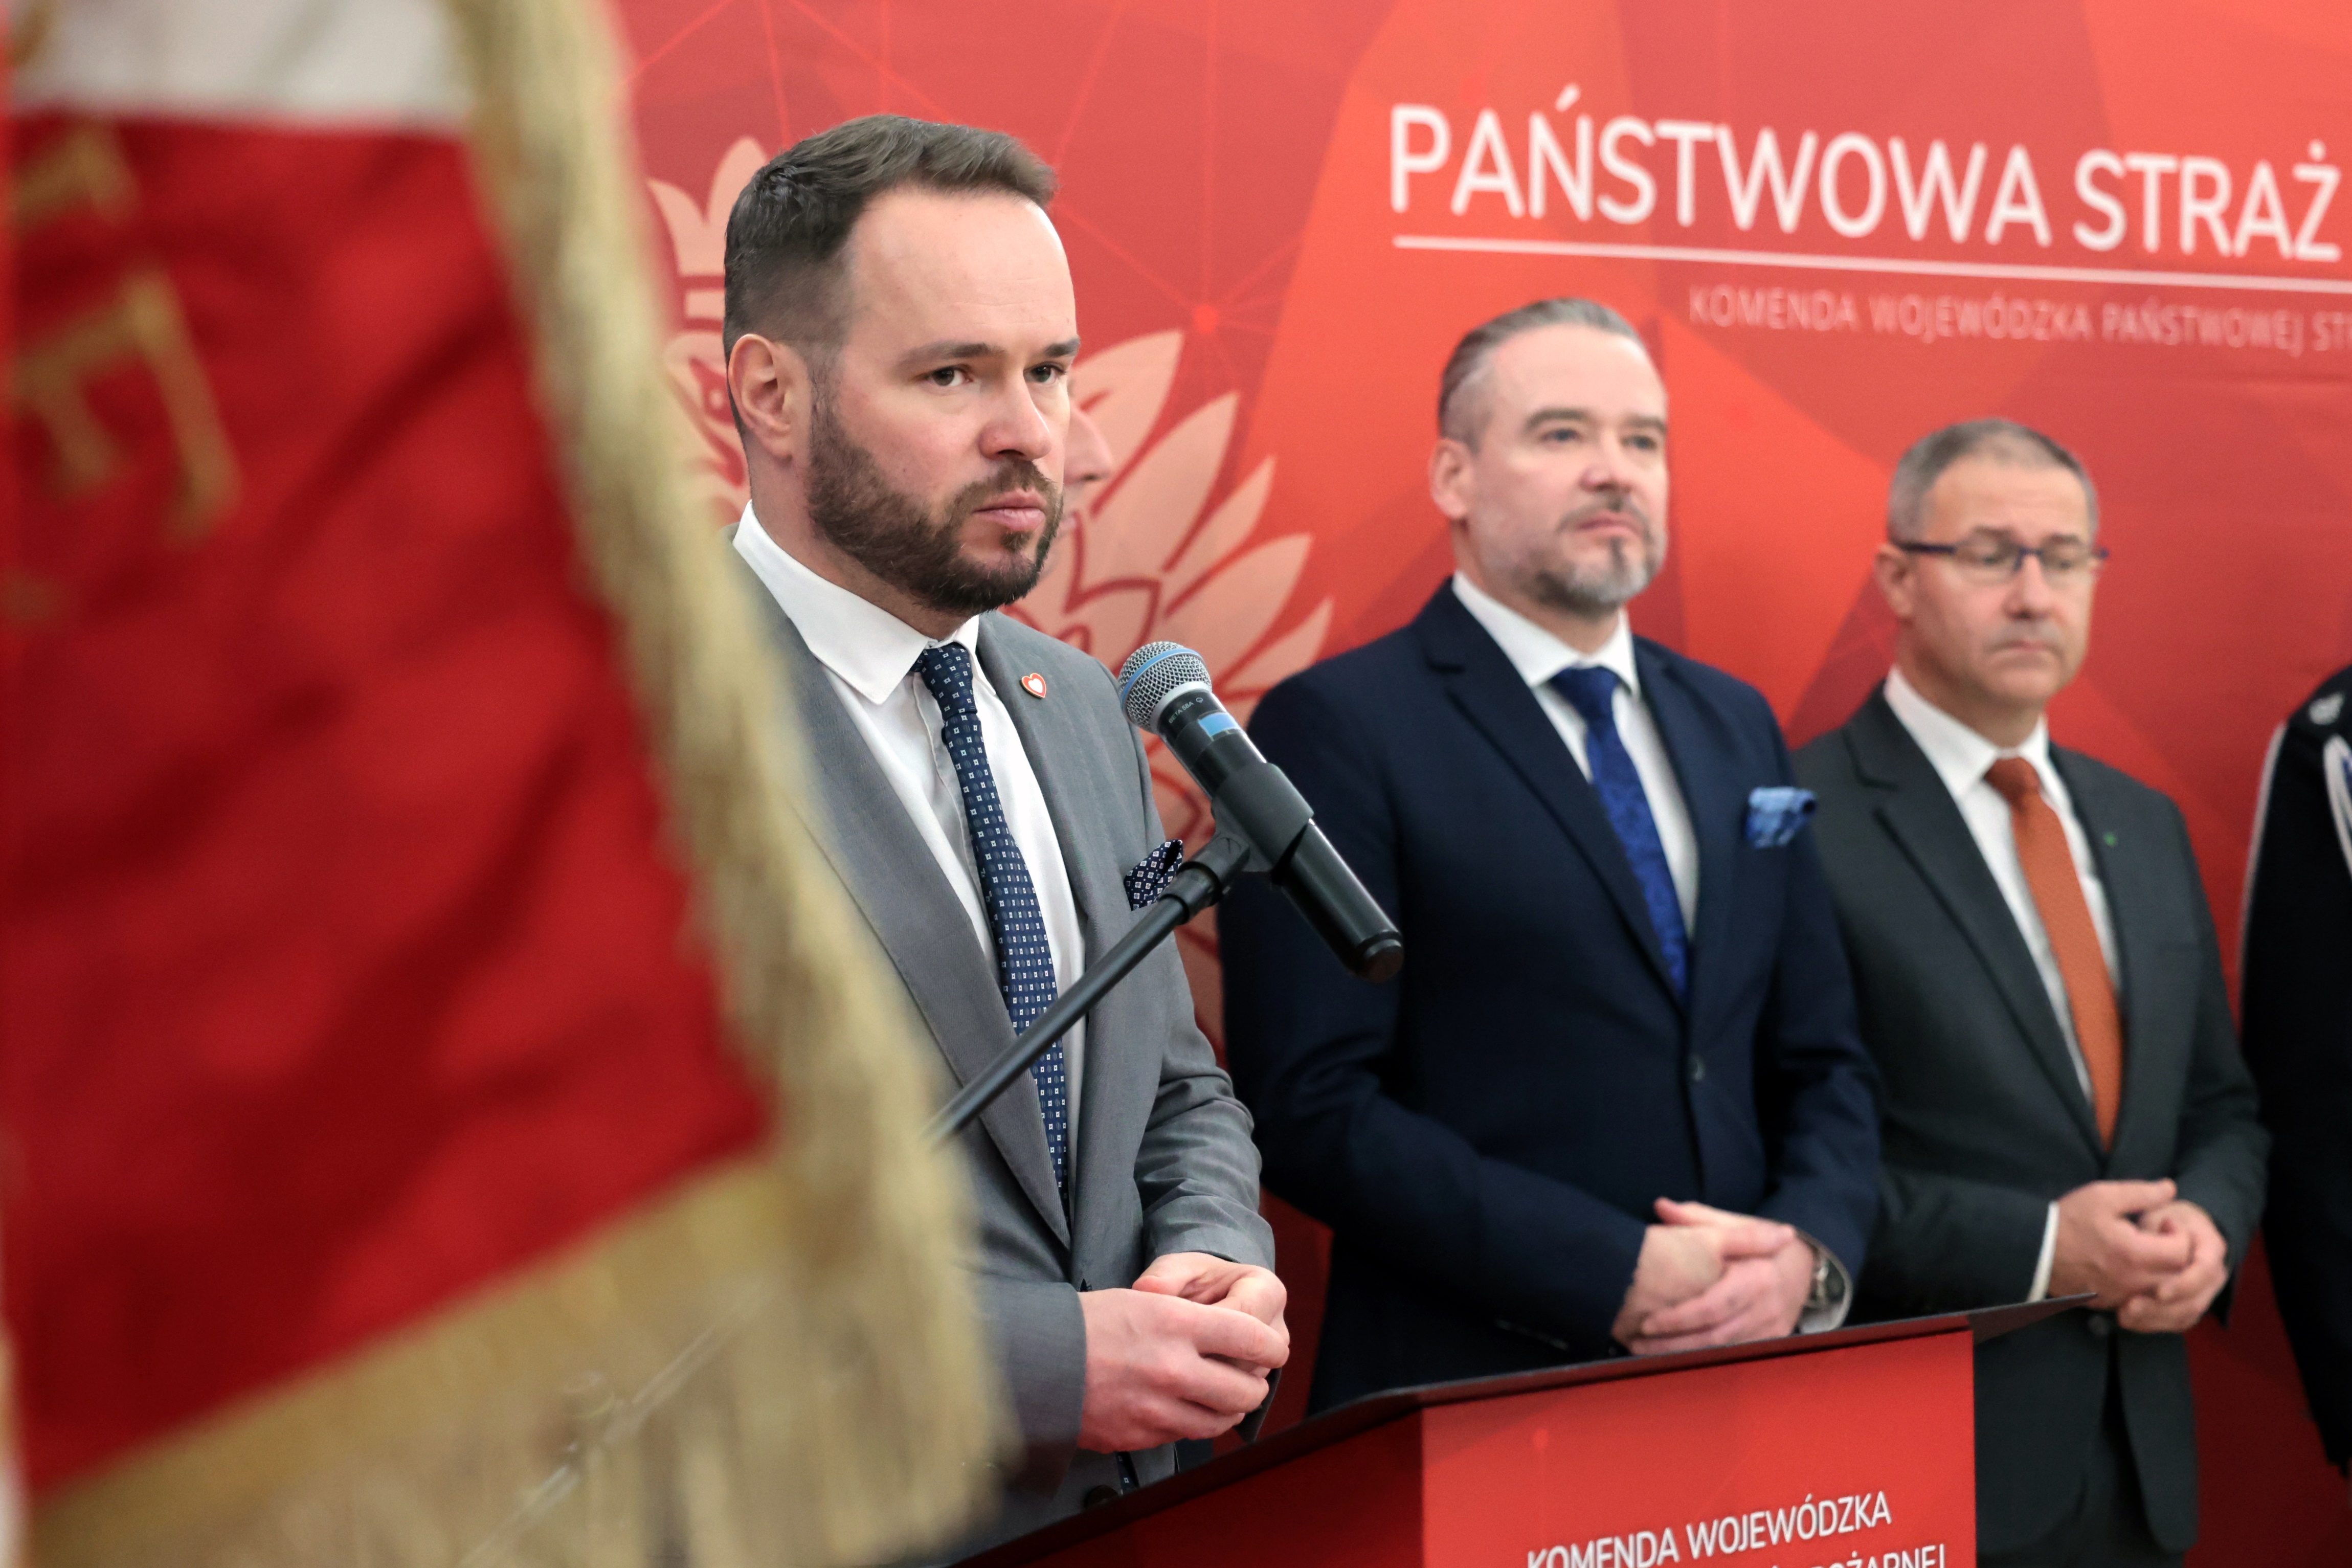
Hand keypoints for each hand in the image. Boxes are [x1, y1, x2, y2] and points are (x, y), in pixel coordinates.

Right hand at [1076, 1264, 1288, 1452]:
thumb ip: (1193, 1322)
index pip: (1252, 1338)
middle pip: (1247, 1389)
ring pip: (1222, 1419)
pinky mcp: (1142, 1435)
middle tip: (1249, 1376)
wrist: (1035, 1362)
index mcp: (1176, 1324)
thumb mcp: (1145, 1301)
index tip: (1273, 1349)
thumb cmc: (1088, 1323)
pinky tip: (1185, 1407)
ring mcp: (1158, 1408)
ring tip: (1223, 1395)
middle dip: (1254, 1383)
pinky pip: (1187, 1433)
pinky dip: (1194, 1422)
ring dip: (1229, 1408)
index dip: (1271, 1346)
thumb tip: (1233, 1340)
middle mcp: (1173, 1369)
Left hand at [1611, 1199, 1795, 1350]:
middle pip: (1714, 1335)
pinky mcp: (1772, 1341)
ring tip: (1647, 1352)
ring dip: (1684, 1355)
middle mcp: (1765, 1307)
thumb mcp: (1735, 1224)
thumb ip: (1697, 1217)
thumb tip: (1660, 1205)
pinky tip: (1678, 1357)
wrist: (1804, 1264)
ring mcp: (1771, 1328)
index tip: (1647, 1323)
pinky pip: (1736, 1354)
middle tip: (1637, 1343)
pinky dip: (1707, 1358)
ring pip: (1723, 1351)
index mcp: (1756, 1276)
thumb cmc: (1762, 1243)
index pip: (1712, 1306)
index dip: (1679, 1318)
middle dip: (1673, 1344)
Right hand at [2047, 1180, 2191, 1307]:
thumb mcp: (2103, 1196)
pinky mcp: (2111, 1303)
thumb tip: (2171, 1188)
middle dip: (2175, 1253)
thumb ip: (2142, 1193)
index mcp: (2134, 1254)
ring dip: (2162, 1270)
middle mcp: (2132, 1281)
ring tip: (2144, 1251)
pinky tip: (2127, 1265)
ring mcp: (2122, 1296)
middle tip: (2157, 1236)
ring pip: (2161, 1289)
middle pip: (2177, 1274)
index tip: (2162, 1223)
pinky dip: (2144, 1283)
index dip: (2179, 1234)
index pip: (2182, 1252)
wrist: (2035, 1250)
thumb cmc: (2069, 1220)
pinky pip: (2141, 1298)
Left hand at [2116, 1200, 2228, 1333]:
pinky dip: (2153, 1324)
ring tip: (2124, 1315)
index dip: (2184, 1283)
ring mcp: (2203, 1292)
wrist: (2171, 1228)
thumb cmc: (2163, 1217)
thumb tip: (2164, 1217)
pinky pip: (2176, 1321)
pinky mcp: (2188, 1304)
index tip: (2159, 1291)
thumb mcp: (2160, 1210)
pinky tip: (2128, 1320)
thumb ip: (2160, 1218)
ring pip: (2186, 1315)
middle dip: (2164, 1308)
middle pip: (2196, 1300)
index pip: (2205, 1269)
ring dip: (2155, 1319)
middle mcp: (2212, 1274)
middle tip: (2131, 1307)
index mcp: (2211, 1247)